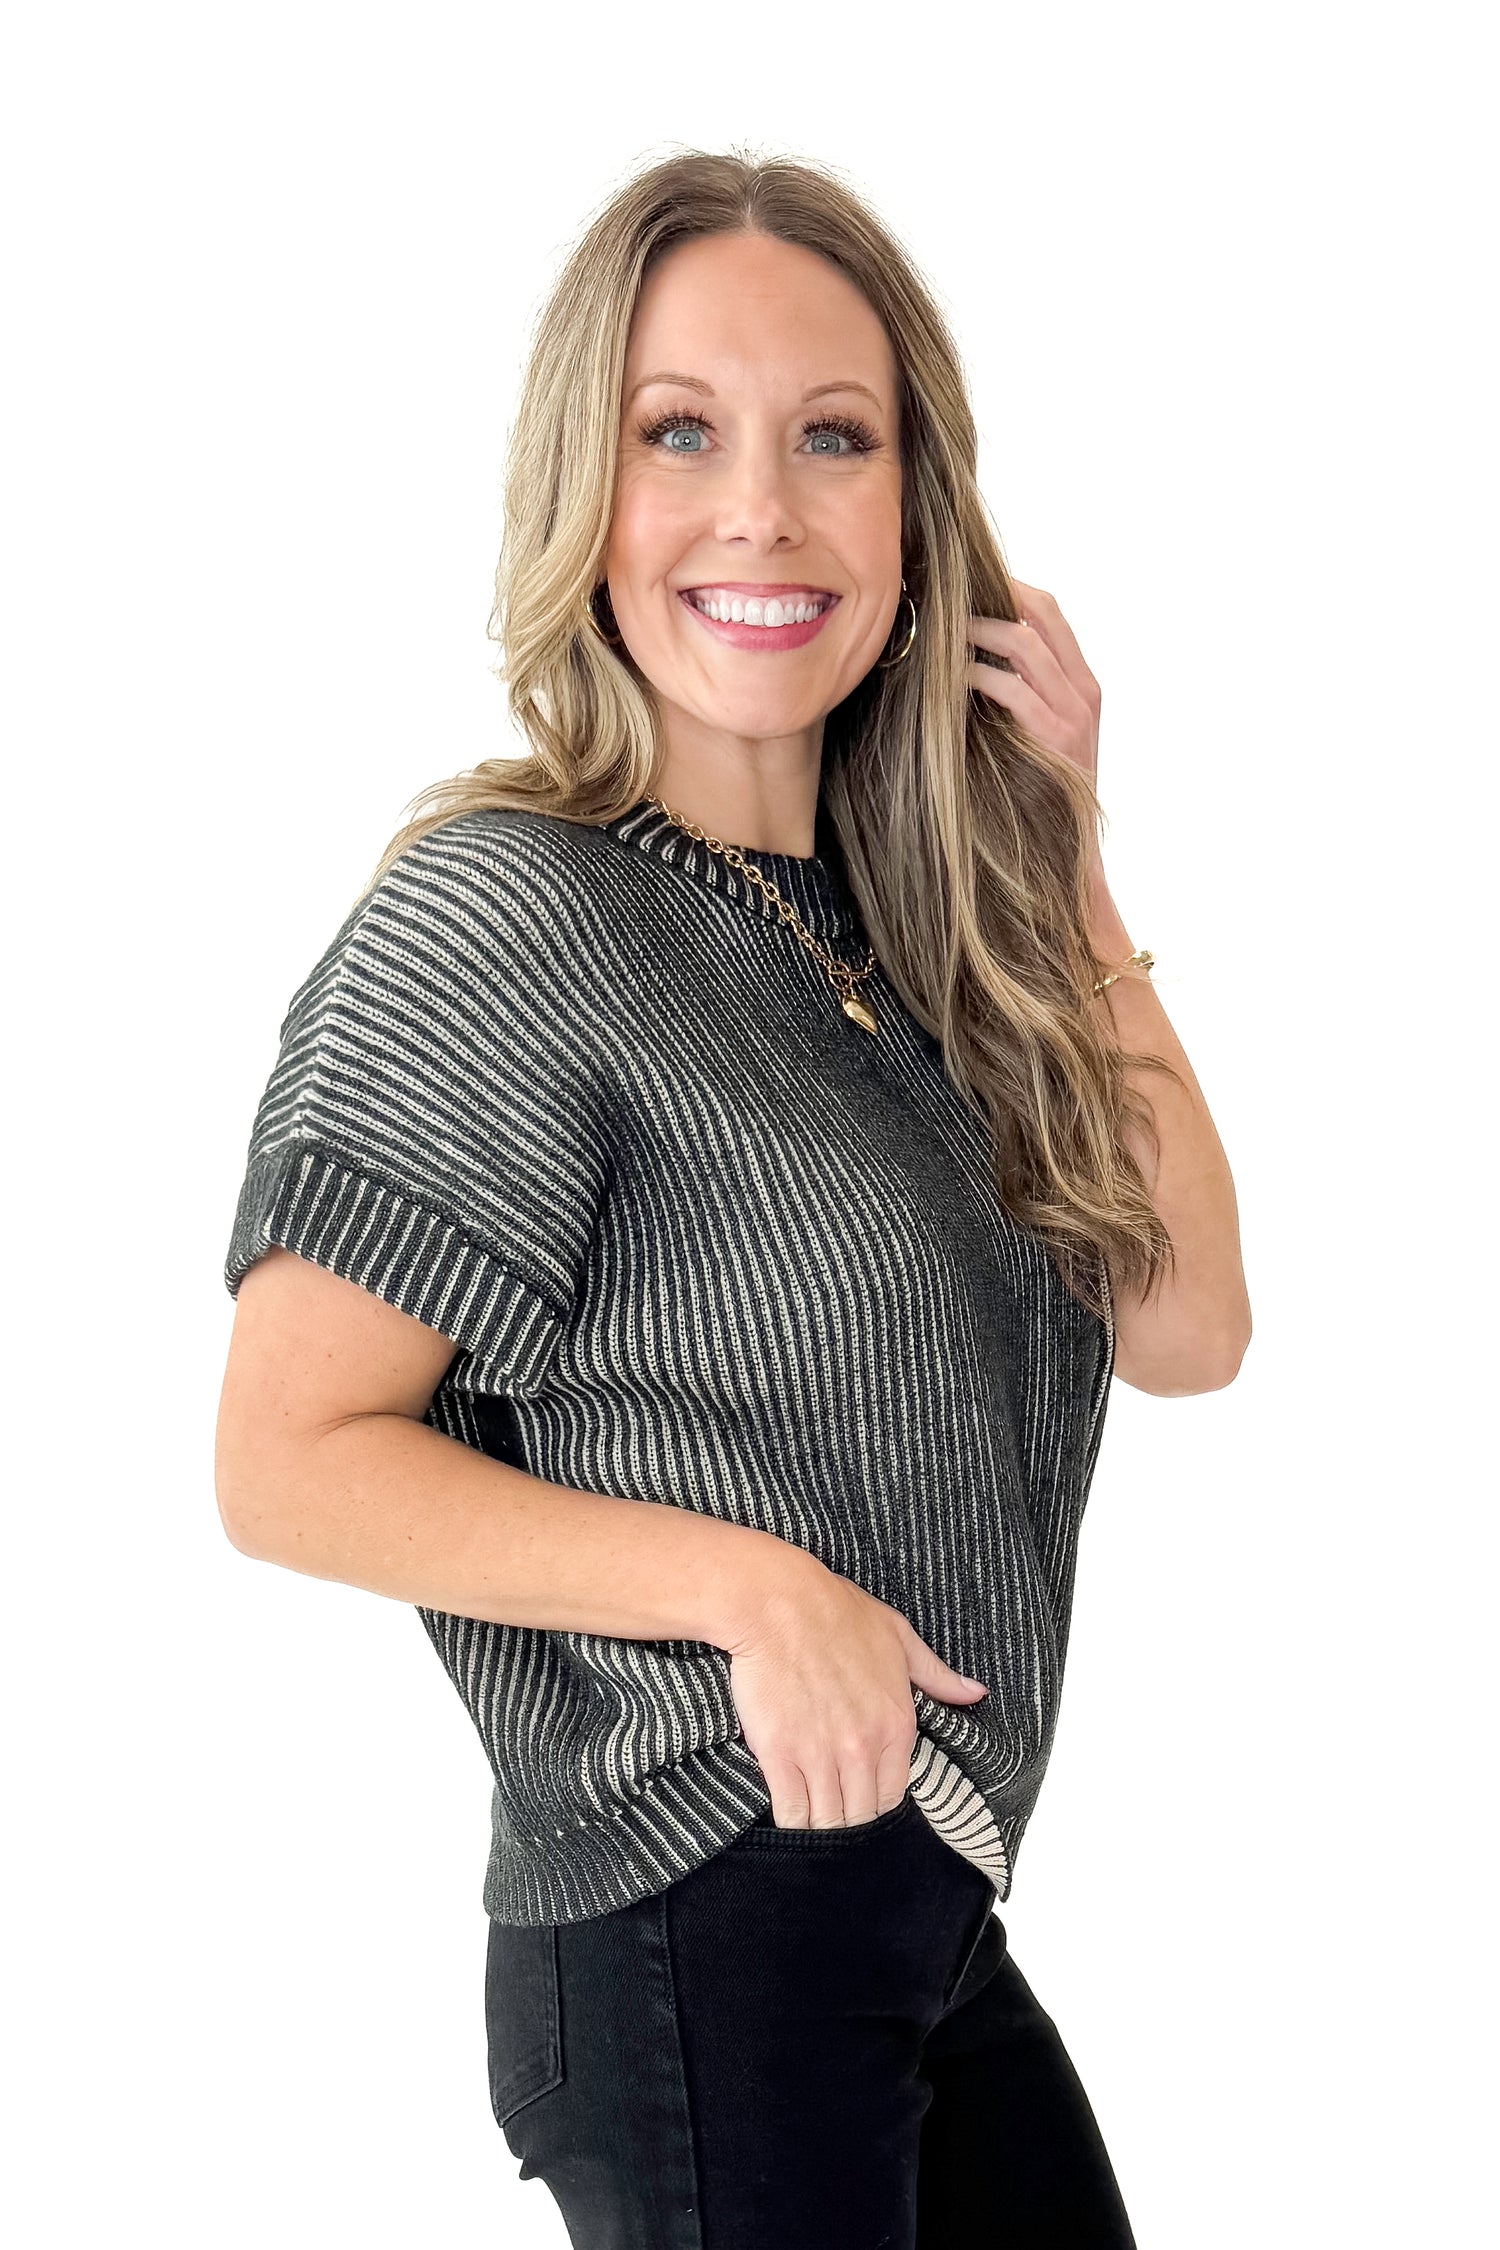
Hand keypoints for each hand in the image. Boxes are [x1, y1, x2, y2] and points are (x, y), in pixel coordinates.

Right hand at [724, 1554, 988, 1829]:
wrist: (779, 1604)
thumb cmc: (837, 1613)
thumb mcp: (899, 1638)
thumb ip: (937, 1675)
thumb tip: (975, 1692)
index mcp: (896, 1726)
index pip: (893, 1795)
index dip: (875, 1798)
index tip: (859, 1790)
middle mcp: (862, 1749)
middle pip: (860, 1816)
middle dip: (848, 1816)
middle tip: (832, 1804)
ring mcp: (820, 1756)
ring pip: (827, 1821)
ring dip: (819, 1822)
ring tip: (809, 1809)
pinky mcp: (779, 1755)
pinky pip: (791, 1812)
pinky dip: (790, 1818)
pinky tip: (787, 1808)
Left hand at [965, 580, 1102, 801]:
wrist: (1071, 852)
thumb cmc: (1043, 795)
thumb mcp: (1041, 736)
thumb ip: (1021, 696)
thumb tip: (971, 660)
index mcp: (1083, 686)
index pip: (1051, 613)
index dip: (1013, 588)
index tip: (972, 581)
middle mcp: (1084, 692)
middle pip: (1042, 614)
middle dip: (995, 595)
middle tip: (951, 595)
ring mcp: (1073, 713)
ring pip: (1025, 644)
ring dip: (977, 631)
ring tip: (944, 634)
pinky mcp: (1053, 736)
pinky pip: (1011, 688)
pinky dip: (977, 675)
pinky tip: (951, 678)